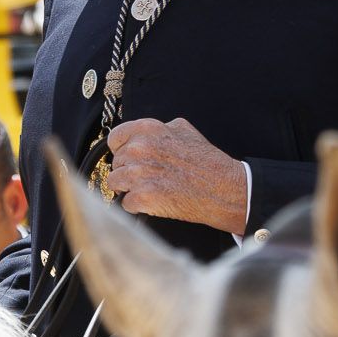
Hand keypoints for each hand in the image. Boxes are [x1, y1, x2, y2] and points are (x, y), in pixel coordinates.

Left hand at [102, 117, 248, 234]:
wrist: (223, 189)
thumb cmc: (207, 162)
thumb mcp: (184, 131)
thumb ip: (159, 129)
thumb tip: (141, 135)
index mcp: (148, 129)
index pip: (115, 138)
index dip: (121, 151)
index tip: (129, 159)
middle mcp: (139, 148)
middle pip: (115, 163)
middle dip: (127, 171)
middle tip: (147, 178)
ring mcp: (139, 173)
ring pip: (114, 183)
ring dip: (128, 189)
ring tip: (148, 191)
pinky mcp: (142, 197)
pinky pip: (125, 203)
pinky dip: (136, 206)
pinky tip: (153, 202)